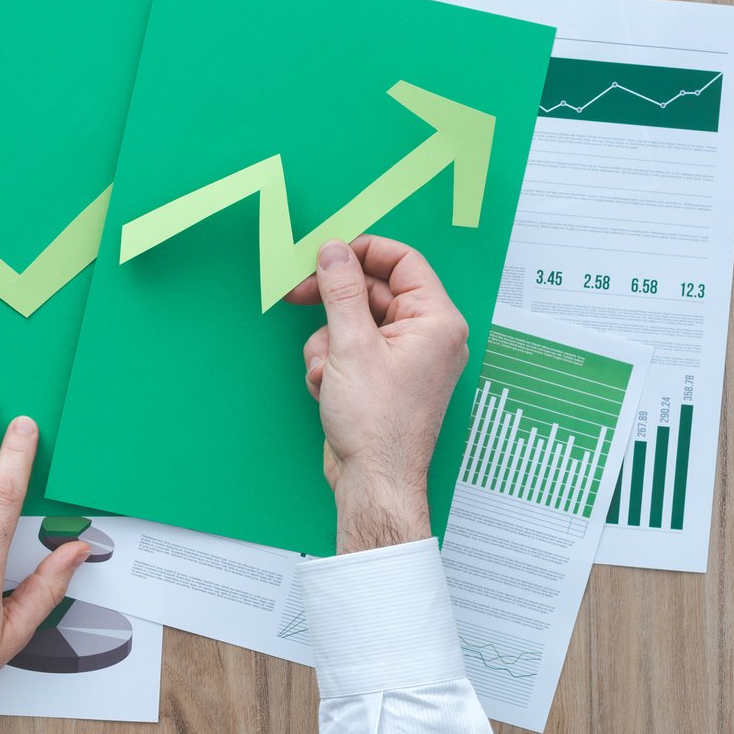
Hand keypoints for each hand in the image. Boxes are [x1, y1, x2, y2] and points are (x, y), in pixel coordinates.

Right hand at [286, 236, 469, 553]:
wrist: (373, 482)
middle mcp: (427, 337)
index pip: (403, 262)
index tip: (328, 254)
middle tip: (298, 294)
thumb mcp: (350, 345)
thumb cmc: (377, 424)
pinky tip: (327, 387)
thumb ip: (341, 291)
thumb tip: (334, 251)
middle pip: (373, 292)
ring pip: (355, 322)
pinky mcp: (384, 378)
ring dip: (328, 342)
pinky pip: (352, 349)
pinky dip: (332, 363)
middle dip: (334, 304)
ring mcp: (406, 359)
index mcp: (436, 321)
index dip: (363, 252)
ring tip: (325, 370)